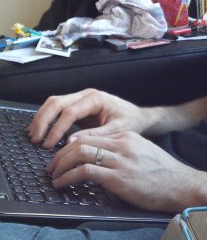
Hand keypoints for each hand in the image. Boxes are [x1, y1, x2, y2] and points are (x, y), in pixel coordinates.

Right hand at [28, 89, 147, 148]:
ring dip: (41, 119)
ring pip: (53, 103)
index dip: (57, 128)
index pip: (69, 111)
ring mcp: (80, 99)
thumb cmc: (131, 121)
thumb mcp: (117, 131)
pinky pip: (57, 109)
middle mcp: (86, 95)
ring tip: (34, 136)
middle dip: (43, 121)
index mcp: (96, 99)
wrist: (138, 116)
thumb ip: (95, 136)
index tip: (49, 144)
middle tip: (36, 139)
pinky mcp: (77, 106)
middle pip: (56, 102)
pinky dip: (47, 119)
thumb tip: (70, 143)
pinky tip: (42, 132)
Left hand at [47, 131, 206, 210]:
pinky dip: (68, 177)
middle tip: (51, 166)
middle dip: (60, 155)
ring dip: (60, 165)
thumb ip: (123, 153)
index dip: (70, 146)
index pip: (91, 136)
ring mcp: (120, 161)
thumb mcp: (143, 154)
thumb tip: (102, 162)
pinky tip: (62, 183)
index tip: (62, 156)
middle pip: (80, 142)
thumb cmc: (165, 175)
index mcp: (127, 137)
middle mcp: (122, 145)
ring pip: (79, 154)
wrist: (182, 185)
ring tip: (53, 176)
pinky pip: (85, 172)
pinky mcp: (119, 178)